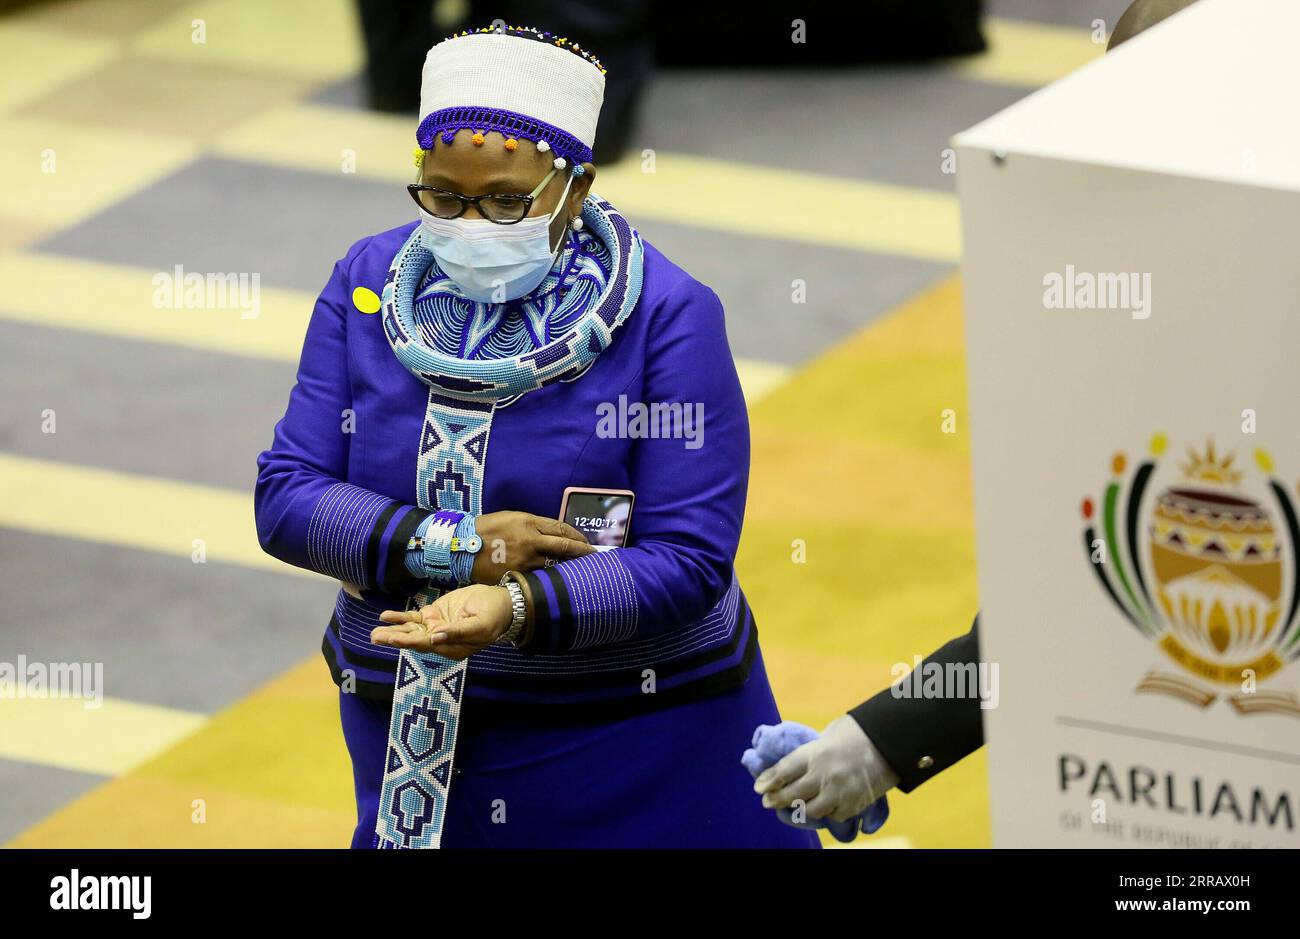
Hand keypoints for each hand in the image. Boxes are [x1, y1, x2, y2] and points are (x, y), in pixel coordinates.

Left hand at [372, 584, 512, 659]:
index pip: (427, 645)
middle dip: (394, 639)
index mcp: (451, 648)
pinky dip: (400, 617)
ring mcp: (435, 628)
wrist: (501, 603)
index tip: (395, 638)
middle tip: (375, 638)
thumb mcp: (479, 625)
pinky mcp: (434, 615)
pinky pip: (414, 618)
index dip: (410, 641)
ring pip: (410, 630)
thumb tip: (435, 638)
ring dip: (392, 630)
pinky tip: (386, 616)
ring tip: (374, 632)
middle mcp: (440, 641)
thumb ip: (458, 632)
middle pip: (414, 640)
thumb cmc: (493, 616)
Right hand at [471, 511, 593, 583]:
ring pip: (554, 564)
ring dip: (569, 567)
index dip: (577, 536)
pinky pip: (538, 577)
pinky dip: (550, 578)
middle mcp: (530, 541)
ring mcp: (524, 561)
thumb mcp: (512, 518)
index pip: (561, 529)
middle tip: (594, 556)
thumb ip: (535, 525)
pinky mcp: (516, 575)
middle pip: (564, 547)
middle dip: (582, 552)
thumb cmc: (488, 528)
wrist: (462, 545)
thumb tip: (555, 534)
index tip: (586, 542)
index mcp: (529, 523)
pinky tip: (557, 581)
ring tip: (580, 570)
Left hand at [753, 715, 889, 822]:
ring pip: (811, 810)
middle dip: (776, 799)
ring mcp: (839, 793)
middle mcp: (824, 775)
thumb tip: (799, 762)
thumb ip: (814, 749)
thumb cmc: (859, 732)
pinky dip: (827, 812)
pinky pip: (833, 815)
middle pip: (792, 794)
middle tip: (768, 802)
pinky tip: (823, 807)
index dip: (769, 780)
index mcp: (816, 753)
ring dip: (800, 809)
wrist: (891, 743)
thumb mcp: (831, 733)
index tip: (758, 787)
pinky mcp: (853, 805)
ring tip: (794, 807)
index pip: (785, 770)